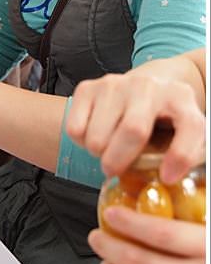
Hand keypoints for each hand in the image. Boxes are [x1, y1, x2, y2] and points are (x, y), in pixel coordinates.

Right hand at [66, 70, 204, 182]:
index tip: (168, 177)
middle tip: (115, 171)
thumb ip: (185, 155)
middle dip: (121, 161)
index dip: (180, 155)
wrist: (143, 88)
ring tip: (107, 150)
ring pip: (97, 135)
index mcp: (181, 97)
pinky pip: (74, 128)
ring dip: (98, 153)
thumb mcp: (186, 136)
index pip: (189, 125)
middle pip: (133, 130)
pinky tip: (94, 135)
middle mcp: (149, 85)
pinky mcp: (88, 87)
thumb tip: (169, 179)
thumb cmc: (164, 122)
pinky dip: (81, 142)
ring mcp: (115, 84)